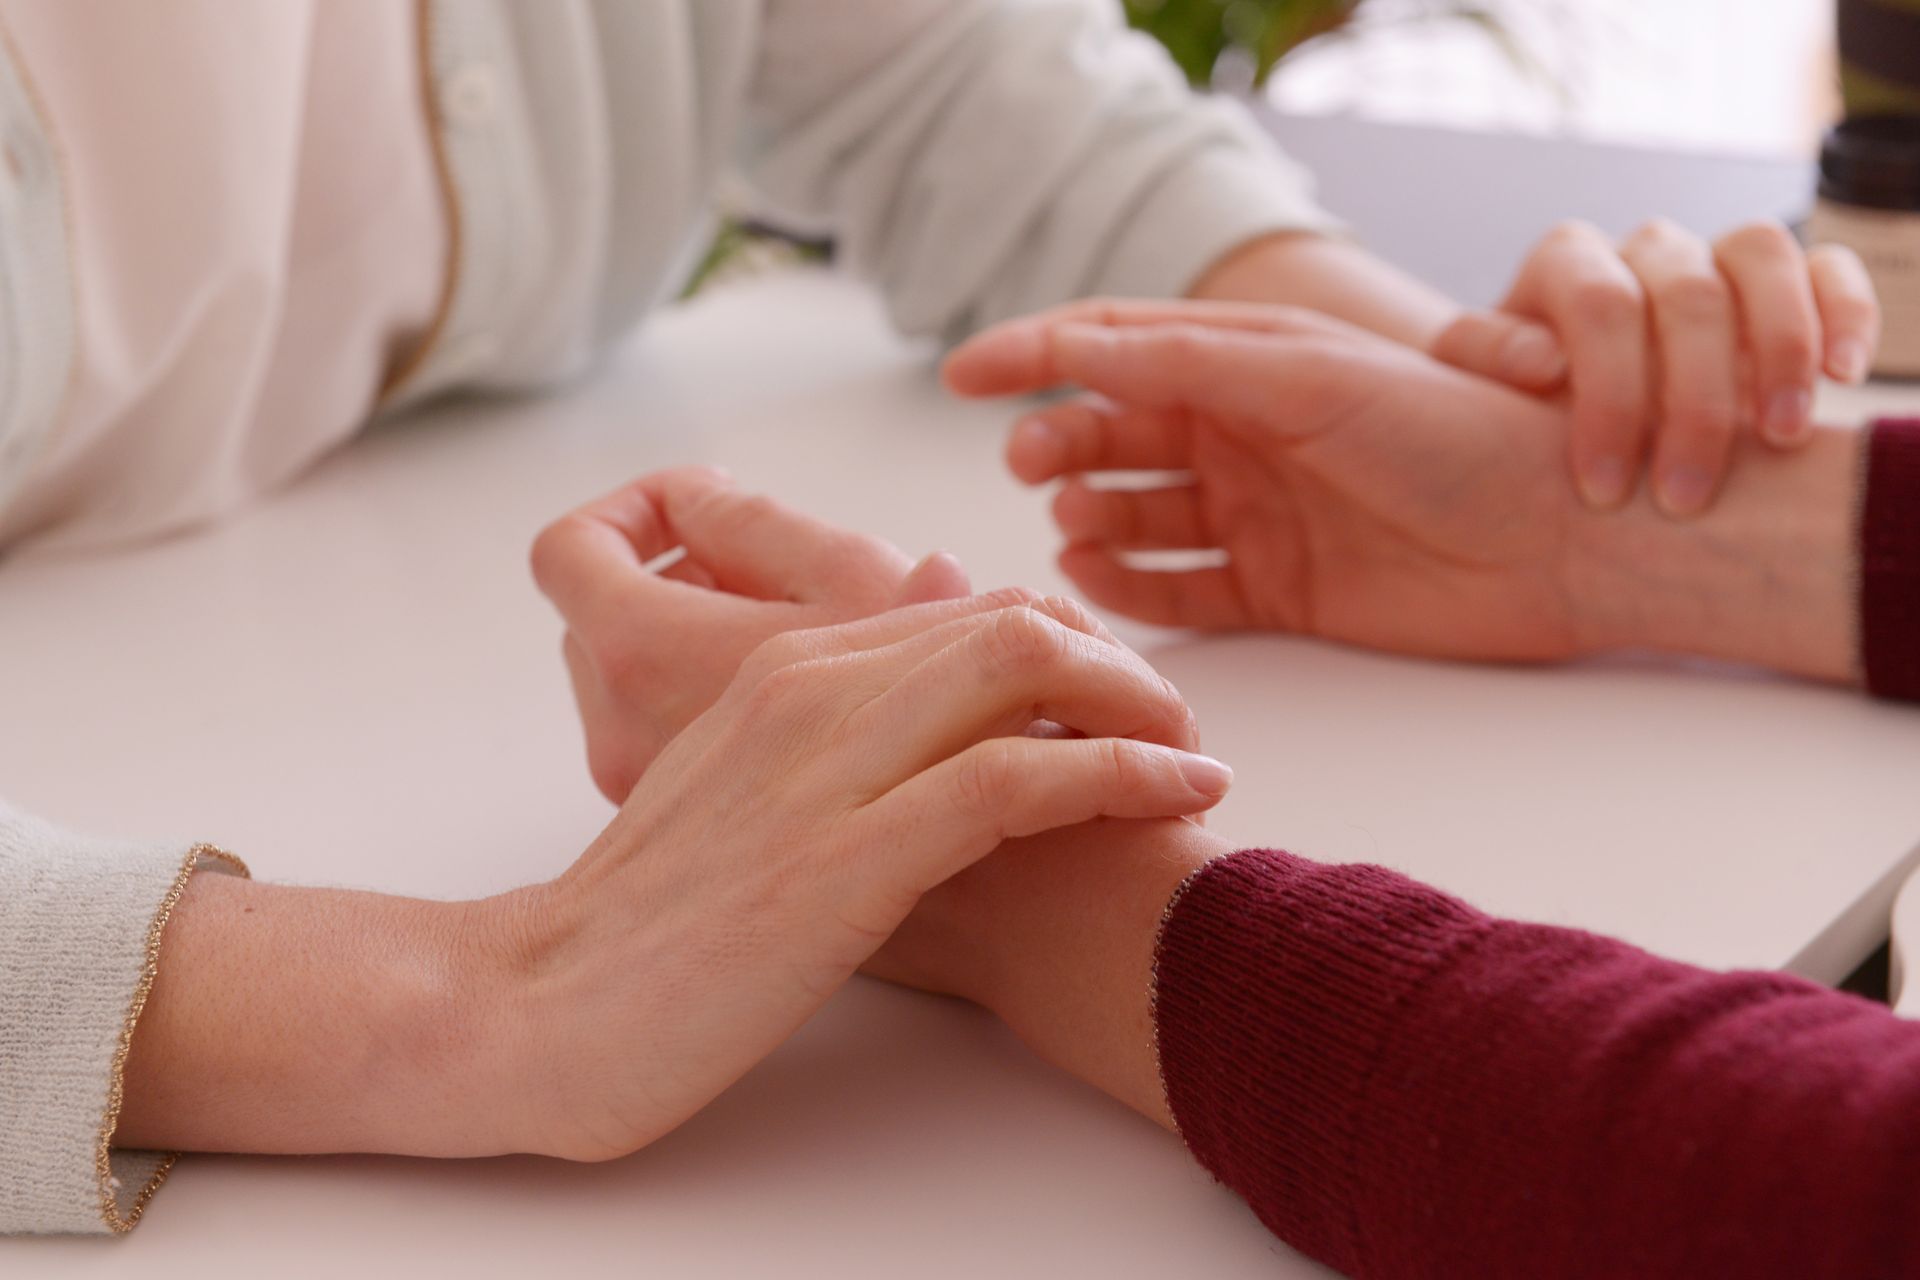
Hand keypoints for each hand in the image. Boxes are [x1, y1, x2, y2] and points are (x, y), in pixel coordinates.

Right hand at [478, 594, 1229, 1159]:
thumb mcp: (740, 798)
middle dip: (1121, 666)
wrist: (542, 1008)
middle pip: (1012, 620)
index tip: (1124, 706)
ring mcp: (826, 769)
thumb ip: (826, 734)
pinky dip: (1118, 772)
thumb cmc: (650, 918)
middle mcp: (809, 691)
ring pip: (1026, 670)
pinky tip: (1178, 794)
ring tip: (1200, 760)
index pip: (970, 611)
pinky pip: (1015, 778)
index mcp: (783, 669)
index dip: (1071, 646)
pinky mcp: (846, 859)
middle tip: (1179, 729)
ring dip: (1141, 705)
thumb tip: (928, 699)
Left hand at [532, 468, 970, 801]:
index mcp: (645, 654)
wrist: (974, 897)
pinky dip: (721, 696)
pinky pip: (671, 731)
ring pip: (641, 678)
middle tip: (777, 575)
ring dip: (708, 637)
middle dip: (686, 574)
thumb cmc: (929, 727)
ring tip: (811, 638)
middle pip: (604, 613)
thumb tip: (711, 500)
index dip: (635, 506)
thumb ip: (766, 528)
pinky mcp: (690, 833)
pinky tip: (819, 705)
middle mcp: (619, 732)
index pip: (571, 550)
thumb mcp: (855, 583)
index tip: (718, 501)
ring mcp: (645, 789)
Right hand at [944, 299, 1856, 678]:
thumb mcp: (1309, 377)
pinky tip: (1100, 582)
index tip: (961, 376)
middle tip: (1031, 465)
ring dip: (1090, 515)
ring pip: (1134, 515)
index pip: (1116, 346)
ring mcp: (1256, 515)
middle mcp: (1244, 436)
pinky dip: (1131, 589)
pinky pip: (1177, 591)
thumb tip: (1073, 350)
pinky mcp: (1276, 592)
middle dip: (1059, 443)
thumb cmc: (1451, 432)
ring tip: (1073, 523)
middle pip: (1113, 435)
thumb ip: (1189, 366)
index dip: (1034, 354)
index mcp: (1249, 363)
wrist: (1563, 534)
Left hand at [1429, 219, 1878, 515]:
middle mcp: (1643, 252)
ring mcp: (1715, 260)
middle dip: (1693, 400)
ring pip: (1763, 256)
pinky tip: (1842, 377)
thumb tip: (1542, 363)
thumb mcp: (1468, 391)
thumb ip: (1482, 361)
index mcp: (1566, 265)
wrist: (1553, 419)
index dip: (1608, 395)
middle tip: (1684, 495)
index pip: (1599, 304)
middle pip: (1687, 293)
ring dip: (1780, 347)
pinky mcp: (1780, 285)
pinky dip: (1843, 312)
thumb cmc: (1510, 412)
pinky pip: (1827, 267)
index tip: (1601, 490)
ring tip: (1778, 437)